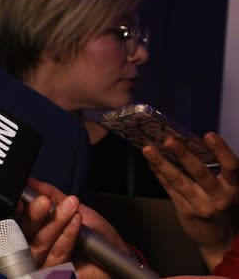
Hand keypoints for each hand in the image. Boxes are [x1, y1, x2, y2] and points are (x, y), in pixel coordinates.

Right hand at [17, 177, 130, 278]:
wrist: (115, 251)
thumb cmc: (92, 232)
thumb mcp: (67, 203)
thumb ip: (45, 192)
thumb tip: (27, 179)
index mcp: (31, 230)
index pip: (17, 220)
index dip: (17, 210)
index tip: (21, 199)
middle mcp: (33, 247)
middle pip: (24, 233)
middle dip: (34, 215)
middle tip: (43, 202)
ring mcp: (43, 262)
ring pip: (40, 244)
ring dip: (55, 222)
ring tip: (70, 206)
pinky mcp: (56, 273)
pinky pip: (58, 255)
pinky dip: (68, 236)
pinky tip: (76, 221)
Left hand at [143, 133, 238, 269]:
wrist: (223, 242)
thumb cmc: (224, 208)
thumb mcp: (229, 190)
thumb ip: (216, 171)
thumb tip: (191, 143)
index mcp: (234, 188)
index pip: (232, 167)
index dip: (221, 150)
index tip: (209, 135)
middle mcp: (220, 197)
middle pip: (200, 173)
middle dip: (183, 155)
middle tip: (168, 141)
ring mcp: (202, 206)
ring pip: (179, 181)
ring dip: (162, 163)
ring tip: (148, 150)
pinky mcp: (186, 212)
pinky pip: (170, 189)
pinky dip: (159, 173)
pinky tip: (151, 162)